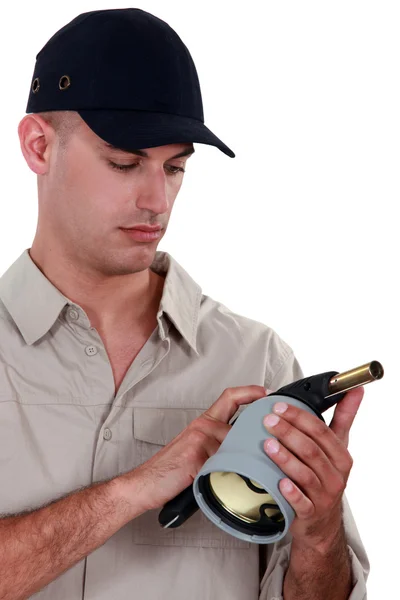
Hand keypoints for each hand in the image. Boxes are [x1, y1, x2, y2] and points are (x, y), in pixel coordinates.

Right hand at [130, 385, 266, 511]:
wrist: (145, 483)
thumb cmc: (171, 469)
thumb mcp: (198, 449)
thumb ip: (220, 445)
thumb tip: (247, 448)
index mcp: (204, 422)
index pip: (231, 397)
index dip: (251, 392)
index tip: (268, 393)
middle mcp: (203, 426)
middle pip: (241, 423)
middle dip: (257, 433)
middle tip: (274, 439)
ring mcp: (200, 441)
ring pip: (236, 445)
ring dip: (245, 460)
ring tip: (252, 472)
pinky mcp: (197, 458)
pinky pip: (224, 463)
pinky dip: (231, 474)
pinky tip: (235, 482)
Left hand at [263, 387, 363, 549]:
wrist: (322, 521)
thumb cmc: (326, 477)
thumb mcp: (337, 447)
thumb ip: (344, 417)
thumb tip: (355, 390)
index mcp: (341, 457)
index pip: (320, 431)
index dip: (299, 416)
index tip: (280, 406)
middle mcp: (335, 476)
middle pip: (311, 450)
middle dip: (288, 432)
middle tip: (268, 420)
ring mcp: (323, 496)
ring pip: (304, 474)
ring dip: (285, 458)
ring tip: (267, 444)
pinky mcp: (310, 513)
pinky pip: (301, 503)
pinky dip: (291, 492)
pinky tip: (279, 482)